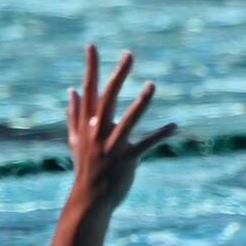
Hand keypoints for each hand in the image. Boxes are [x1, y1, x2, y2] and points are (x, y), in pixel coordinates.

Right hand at [66, 44, 176, 209]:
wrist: (89, 200)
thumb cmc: (85, 168)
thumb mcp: (75, 140)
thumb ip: (74, 114)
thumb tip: (71, 90)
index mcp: (87, 124)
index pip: (89, 90)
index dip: (91, 68)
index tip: (92, 46)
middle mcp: (98, 131)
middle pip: (108, 98)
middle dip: (118, 75)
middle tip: (129, 54)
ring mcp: (112, 146)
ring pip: (128, 120)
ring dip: (141, 102)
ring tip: (152, 84)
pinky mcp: (127, 160)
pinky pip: (146, 144)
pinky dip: (160, 135)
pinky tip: (174, 126)